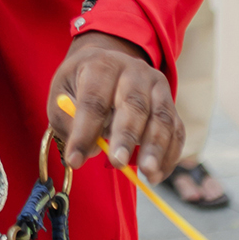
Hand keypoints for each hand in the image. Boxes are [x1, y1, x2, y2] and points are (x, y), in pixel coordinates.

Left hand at [47, 30, 182, 183]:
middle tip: (118, 162)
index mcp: (101, 65)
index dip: (84, 132)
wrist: (107, 64)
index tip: (75, 159)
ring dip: (156, 149)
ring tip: (148, 175)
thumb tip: (90, 150)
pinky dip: (170, 154)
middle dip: (126, 136)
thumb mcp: (62, 95)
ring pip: (161, 117)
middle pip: (133, 104)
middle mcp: (133, 70)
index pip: (93, 100)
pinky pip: (175, 130)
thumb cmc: (81, 85)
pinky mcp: (170, 102)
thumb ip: (69, 121)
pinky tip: (157, 175)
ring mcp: (156, 85)